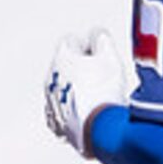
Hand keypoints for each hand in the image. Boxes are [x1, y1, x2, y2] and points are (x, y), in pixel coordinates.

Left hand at [42, 28, 133, 157]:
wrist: (99, 129)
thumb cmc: (105, 91)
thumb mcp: (111, 58)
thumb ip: (102, 40)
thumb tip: (97, 34)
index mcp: (61, 58)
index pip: (72, 40)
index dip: (90, 45)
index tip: (103, 55)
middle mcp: (51, 78)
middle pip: (66, 65)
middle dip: (83, 68)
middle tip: (105, 77)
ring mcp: (51, 101)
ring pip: (64, 89)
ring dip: (79, 89)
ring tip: (101, 99)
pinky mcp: (56, 122)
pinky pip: (64, 111)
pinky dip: (75, 110)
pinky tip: (92, 114)